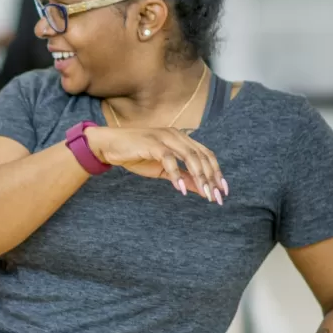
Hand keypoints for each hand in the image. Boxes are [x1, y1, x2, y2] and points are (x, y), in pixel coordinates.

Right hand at [87, 126, 226, 202]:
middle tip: (216, 196)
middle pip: (201, 156)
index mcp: (181, 139)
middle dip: (211, 177)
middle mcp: (176, 135)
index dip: (216, 171)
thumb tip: (200, 189)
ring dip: (199, 177)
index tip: (222, 189)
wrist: (109, 146)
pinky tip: (180, 189)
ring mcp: (164, 138)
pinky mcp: (152, 144)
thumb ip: (182, 176)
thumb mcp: (162, 170)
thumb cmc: (135, 155)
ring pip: (190, 157)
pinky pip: (169, 159)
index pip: (205, 154)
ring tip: (205, 194)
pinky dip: (176, 174)